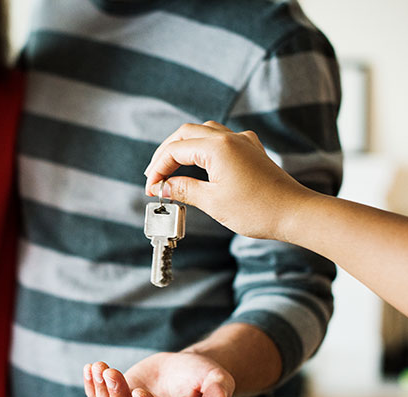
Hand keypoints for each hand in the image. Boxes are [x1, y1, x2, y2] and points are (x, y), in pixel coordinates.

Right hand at [143, 121, 312, 240]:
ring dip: (184, 147)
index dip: (158, 169)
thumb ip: (184, 190)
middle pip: (185, 134)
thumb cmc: (257, 210)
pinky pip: (221, 139)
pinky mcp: (251, 151)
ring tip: (171, 169)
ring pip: (203, 133)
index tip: (151, 189)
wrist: (295, 213)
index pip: (175, 150)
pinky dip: (203, 148)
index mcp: (217, 147)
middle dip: (166, 154)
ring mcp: (243, 142)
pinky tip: (200, 163)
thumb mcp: (213, 202)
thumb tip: (164, 186)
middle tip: (154, 177)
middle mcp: (230, 138)